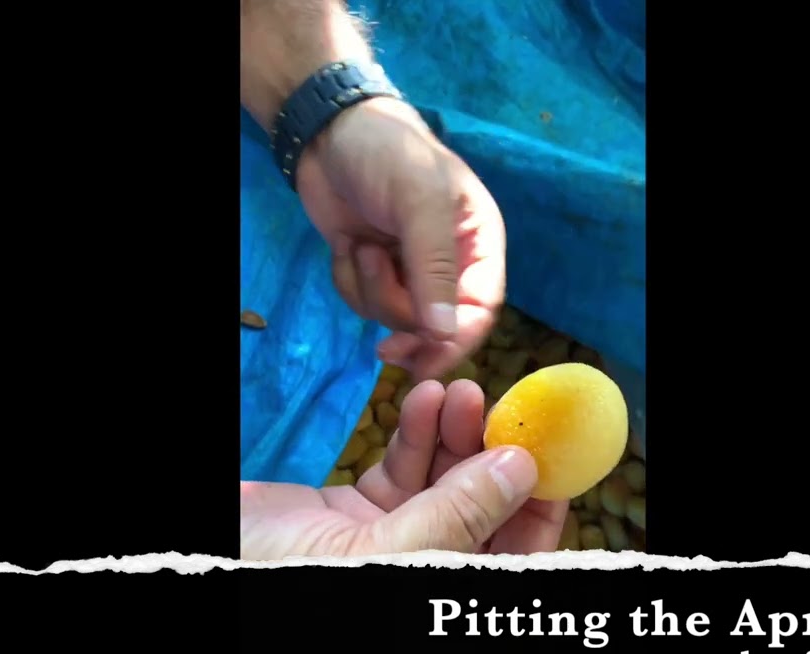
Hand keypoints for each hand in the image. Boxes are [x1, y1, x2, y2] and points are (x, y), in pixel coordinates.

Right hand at [240, 379, 567, 559]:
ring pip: (444, 479)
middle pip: (483, 509)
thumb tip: (520, 469)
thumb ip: (455, 514)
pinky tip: (424, 398)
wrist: (215, 556)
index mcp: (440, 592)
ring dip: (456, 433)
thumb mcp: (381, 552)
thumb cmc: (287, 576)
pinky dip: (415, 431)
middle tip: (497, 403)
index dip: (539, 503)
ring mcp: (390, 539)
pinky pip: (401, 467)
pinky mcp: (356, 511)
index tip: (549, 448)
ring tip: (457, 390)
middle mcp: (424, 567)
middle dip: (493, 453)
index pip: (515, 554)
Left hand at [296, 97, 505, 381]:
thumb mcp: (419, 202)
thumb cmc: (389, 154)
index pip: (482, 309)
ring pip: (396, 316)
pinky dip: (350, 283)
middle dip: (404, 320)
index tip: (427, 366)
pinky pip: (364, 303)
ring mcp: (409, 268)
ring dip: (372, 291)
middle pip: (437, 324)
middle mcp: (451, 262)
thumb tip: (445, 332)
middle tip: (383, 346)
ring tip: (362, 247)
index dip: (457, 343)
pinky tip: (347, 247)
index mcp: (479, 243)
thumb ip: (434, 267)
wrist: (327, 132)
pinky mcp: (373, 270)